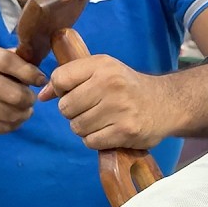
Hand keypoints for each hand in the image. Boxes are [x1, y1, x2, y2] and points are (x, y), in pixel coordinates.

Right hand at [0, 45, 45, 137]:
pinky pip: (4, 127)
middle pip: (15, 95)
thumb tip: (42, 76)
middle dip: (29, 99)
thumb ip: (22, 61)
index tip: (40, 80)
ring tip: (22, 108)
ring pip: (12, 114)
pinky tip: (12, 117)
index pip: (10, 62)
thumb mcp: (0, 60)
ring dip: (24, 113)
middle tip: (29, 98)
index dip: (30, 73)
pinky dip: (14, 124)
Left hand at [38, 55, 167, 149]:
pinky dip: (95, 140)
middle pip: (65, 107)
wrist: (166, 103)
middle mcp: (111, 84)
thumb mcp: (102, 71)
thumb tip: (41, 96)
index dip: (60, 90)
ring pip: (76, 127)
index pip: (60, 78)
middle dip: (73, 112)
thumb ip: (70, 78)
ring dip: (84, 128)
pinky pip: (90, 141)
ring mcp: (119, 109)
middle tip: (90, 109)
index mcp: (103, 65)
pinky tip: (108, 131)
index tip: (71, 93)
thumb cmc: (127, 87)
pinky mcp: (125, 131)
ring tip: (101, 120)